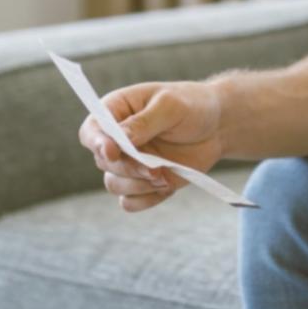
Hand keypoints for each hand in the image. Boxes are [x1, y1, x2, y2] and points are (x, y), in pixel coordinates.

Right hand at [77, 80, 223, 212]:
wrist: (217, 126)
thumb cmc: (192, 105)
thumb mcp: (170, 106)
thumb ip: (144, 122)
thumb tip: (120, 139)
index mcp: (116, 111)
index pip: (91, 131)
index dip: (97, 144)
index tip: (114, 152)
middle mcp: (116, 140)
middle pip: (103, 163)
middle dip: (129, 168)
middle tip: (156, 169)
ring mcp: (129, 163)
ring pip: (114, 185)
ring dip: (139, 186)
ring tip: (166, 177)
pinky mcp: (143, 183)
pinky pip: (130, 202)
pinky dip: (147, 199)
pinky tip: (168, 186)